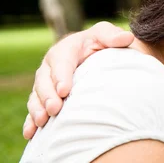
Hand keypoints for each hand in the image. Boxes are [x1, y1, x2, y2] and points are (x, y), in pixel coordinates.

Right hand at [23, 21, 133, 138]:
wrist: (97, 54)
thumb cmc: (102, 43)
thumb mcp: (106, 35)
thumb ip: (113, 36)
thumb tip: (126, 38)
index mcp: (65, 49)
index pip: (61, 61)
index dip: (61, 76)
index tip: (64, 90)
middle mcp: (51, 66)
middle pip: (44, 80)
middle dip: (47, 95)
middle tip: (54, 109)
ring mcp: (46, 83)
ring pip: (36, 96)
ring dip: (38, 109)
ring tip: (43, 121)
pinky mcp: (44, 97)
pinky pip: (35, 109)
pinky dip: (31, 121)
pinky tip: (31, 134)